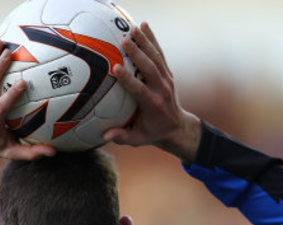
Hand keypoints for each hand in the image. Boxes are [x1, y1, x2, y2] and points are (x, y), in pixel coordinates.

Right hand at [104, 23, 200, 162]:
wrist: (177, 127)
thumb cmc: (152, 133)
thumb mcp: (137, 140)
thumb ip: (121, 137)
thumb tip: (104, 137)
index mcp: (152, 104)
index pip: (139, 89)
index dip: (128, 79)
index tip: (115, 68)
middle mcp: (161, 89)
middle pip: (149, 68)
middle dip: (137, 54)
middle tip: (123, 40)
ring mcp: (166, 80)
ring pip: (156, 57)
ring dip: (145, 42)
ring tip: (133, 28)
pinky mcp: (167, 73)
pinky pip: (160, 54)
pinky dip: (152, 40)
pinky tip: (144, 26)